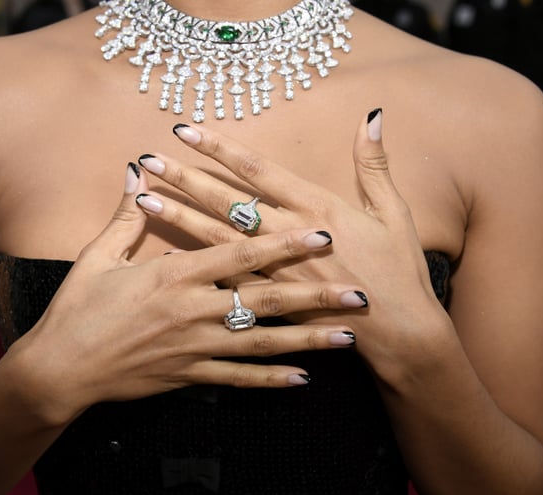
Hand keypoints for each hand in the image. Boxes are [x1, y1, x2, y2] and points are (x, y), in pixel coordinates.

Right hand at [15, 163, 367, 423]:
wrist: (59, 371)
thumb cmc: (77, 309)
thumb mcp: (96, 257)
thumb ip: (124, 215)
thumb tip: (134, 172)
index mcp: (174, 274)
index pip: (239, 252)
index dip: (283, 241)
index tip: (322, 232)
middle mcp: (192, 310)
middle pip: (265, 299)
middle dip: (315, 294)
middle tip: (359, 293)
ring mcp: (194, 347)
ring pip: (262, 343)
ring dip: (307, 340)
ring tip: (347, 338)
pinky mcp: (188, 377)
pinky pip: (237, 380)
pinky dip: (270, 380)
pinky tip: (303, 379)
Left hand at [134, 111, 451, 367]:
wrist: (398, 330)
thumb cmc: (398, 270)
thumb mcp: (393, 211)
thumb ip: (374, 164)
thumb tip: (372, 117)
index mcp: (316, 209)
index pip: (258, 171)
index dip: (220, 149)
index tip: (188, 131)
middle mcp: (288, 236)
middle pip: (227, 202)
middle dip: (187, 179)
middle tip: (151, 161)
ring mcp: (274, 271)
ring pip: (217, 240)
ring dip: (180, 219)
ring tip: (144, 201)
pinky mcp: (269, 301)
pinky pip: (225, 282)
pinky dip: (196, 270)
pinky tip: (165, 258)